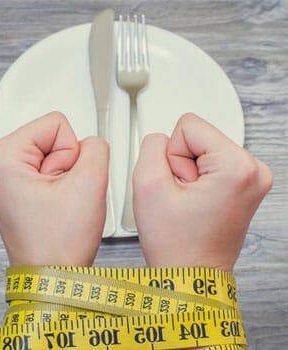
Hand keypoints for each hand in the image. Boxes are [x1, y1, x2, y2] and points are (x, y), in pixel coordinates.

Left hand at [0, 112, 108, 265]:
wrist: (52, 276)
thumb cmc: (59, 244)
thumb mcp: (90, 184)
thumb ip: (97, 147)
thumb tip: (92, 142)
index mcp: (3, 158)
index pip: (56, 123)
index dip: (72, 153)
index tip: (65, 183)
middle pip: (50, 137)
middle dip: (67, 164)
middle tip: (62, 194)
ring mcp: (5, 179)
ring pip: (51, 153)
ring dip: (64, 174)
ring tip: (60, 201)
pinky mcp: (15, 189)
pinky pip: (46, 169)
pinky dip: (58, 183)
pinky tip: (57, 203)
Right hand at [134, 113, 272, 270]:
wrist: (191, 273)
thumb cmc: (176, 244)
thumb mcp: (147, 185)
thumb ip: (151, 145)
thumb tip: (162, 137)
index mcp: (237, 167)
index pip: (188, 125)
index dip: (171, 156)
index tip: (178, 186)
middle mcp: (253, 170)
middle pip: (199, 136)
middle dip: (181, 164)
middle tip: (183, 197)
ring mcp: (252, 177)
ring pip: (202, 149)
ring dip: (189, 173)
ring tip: (190, 201)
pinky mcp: (244, 184)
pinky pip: (210, 162)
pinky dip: (198, 179)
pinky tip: (196, 201)